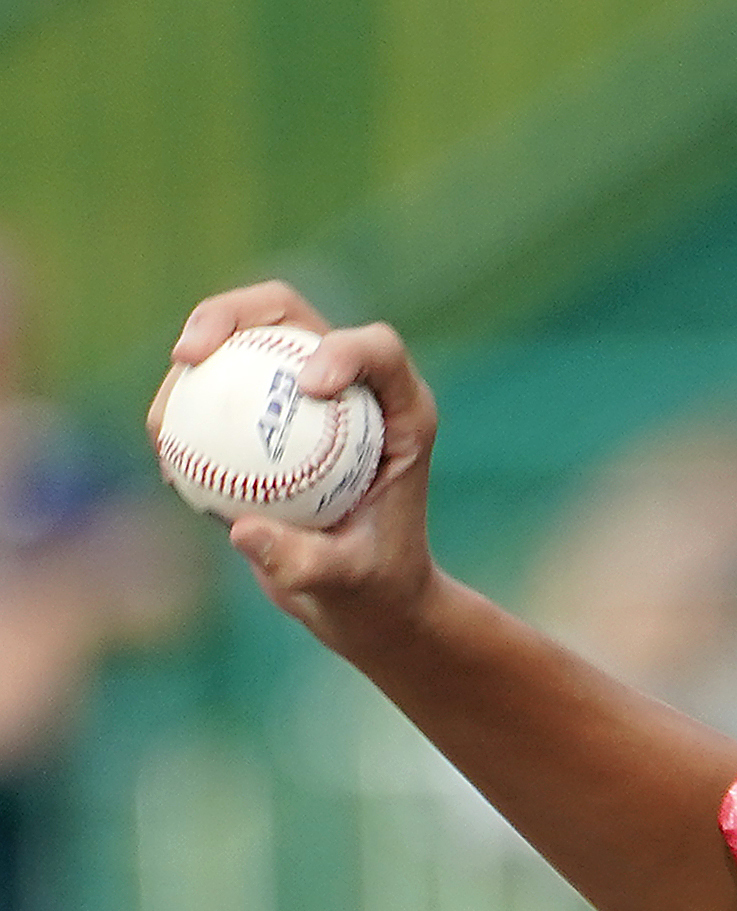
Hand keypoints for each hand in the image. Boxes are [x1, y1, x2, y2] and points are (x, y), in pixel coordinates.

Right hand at [153, 281, 444, 656]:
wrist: (362, 595)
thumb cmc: (371, 586)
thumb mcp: (346, 582)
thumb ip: (304, 560)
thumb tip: (242, 529)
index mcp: (400, 411)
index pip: (377, 350)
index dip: (342, 350)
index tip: (307, 387)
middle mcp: (352, 387)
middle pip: (291, 316)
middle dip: (233, 314)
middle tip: (188, 354)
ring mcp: (302, 392)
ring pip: (240, 341)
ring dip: (192, 359)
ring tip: (164, 417)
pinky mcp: (263, 412)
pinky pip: (216, 388)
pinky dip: (184, 404)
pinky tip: (163, 442)